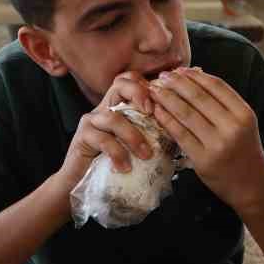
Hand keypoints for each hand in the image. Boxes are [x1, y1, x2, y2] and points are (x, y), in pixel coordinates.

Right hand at [55, 72, 157, 189]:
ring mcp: (92, 121)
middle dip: (138, 93)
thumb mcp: (137, 147)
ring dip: (133, 136)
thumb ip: (152, 135)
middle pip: (120, 84)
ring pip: (114, 117)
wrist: (83, 183)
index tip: (161, 103)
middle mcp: (105, 108)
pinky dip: (117, 153)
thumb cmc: (114, 166)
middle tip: (151, 112)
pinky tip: (124, 167)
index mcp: (120, 107)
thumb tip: (181, 133)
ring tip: (146, 155)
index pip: (132, 80)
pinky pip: (103, 139)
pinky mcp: (82, 136)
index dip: (148, 86)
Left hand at [149, 68, 263, 212]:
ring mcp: (217, 144)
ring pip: (186, 113)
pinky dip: (166, 119)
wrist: (252, 186)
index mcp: (244, 114)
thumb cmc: (243, 151)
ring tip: (154, 90)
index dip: (195, 75)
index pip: (216, 86)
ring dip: (166, 98)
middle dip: (176, 83)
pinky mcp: (203, 159)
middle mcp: (232, 127)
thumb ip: (223, 103)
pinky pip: (180, 134)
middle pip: (199, 97)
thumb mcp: (242, 124)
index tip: (179, 70)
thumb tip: (194, 75)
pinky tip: (157, 111)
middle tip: (161, 76)